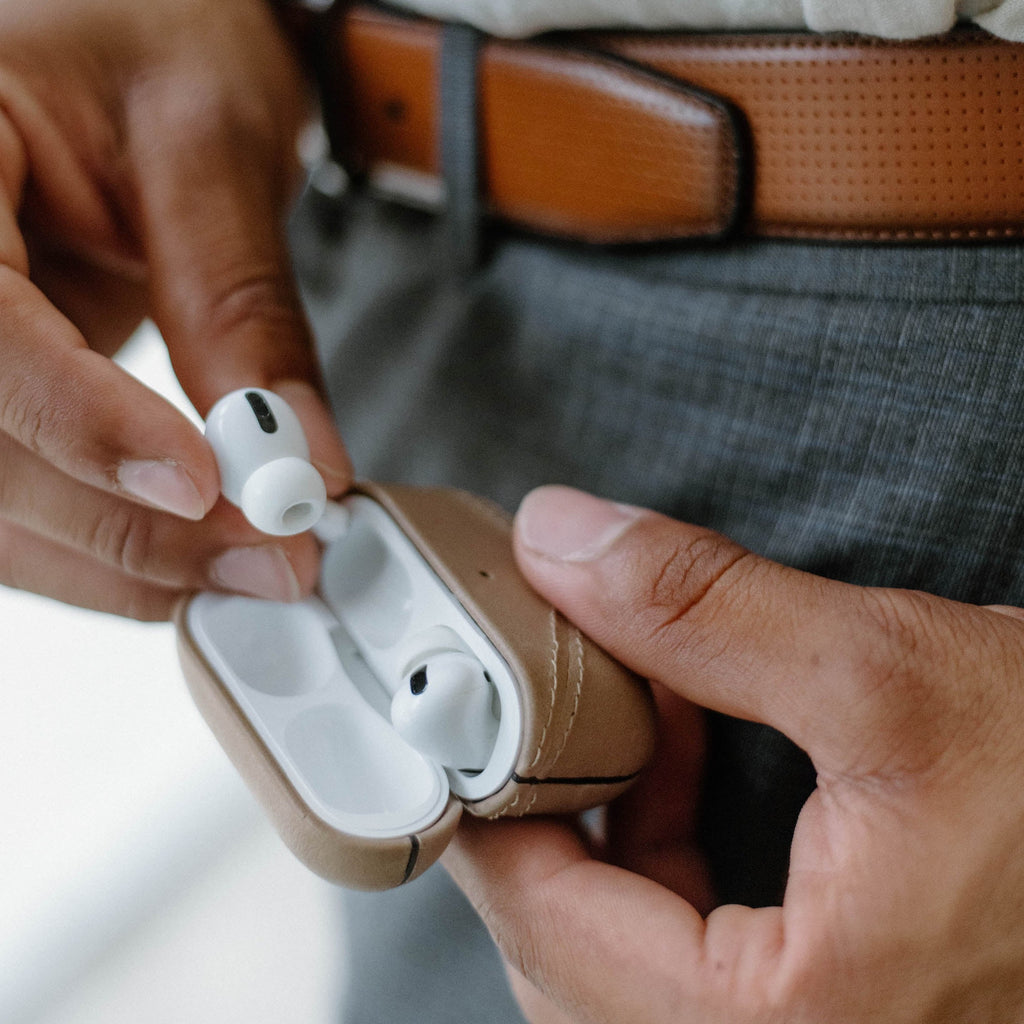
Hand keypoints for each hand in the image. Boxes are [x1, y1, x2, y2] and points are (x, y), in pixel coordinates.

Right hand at [0, 0, 350, 617]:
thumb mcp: (210, 138)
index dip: (82, 425)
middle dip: (125, 526)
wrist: (135, 24)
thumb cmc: (154, 25)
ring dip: (119, 560)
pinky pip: (15, 498)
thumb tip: (297, 459)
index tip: (207, 487)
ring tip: (248, 571)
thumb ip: (241, 304)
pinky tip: (187, 557)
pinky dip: (104, 545)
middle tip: (268, 561)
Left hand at [445, 485, 1023, 1022]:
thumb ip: (705, 608)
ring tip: (638, 720)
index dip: (488, 801)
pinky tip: (687, 767)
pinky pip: (686, 971)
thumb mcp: (894, 678)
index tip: (471, 712)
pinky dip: (660, 864)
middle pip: (566, 958)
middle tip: (555, 704)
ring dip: (602, 835)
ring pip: (619, 967)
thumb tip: (560, 540)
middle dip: (546, 815)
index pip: (543, 922)